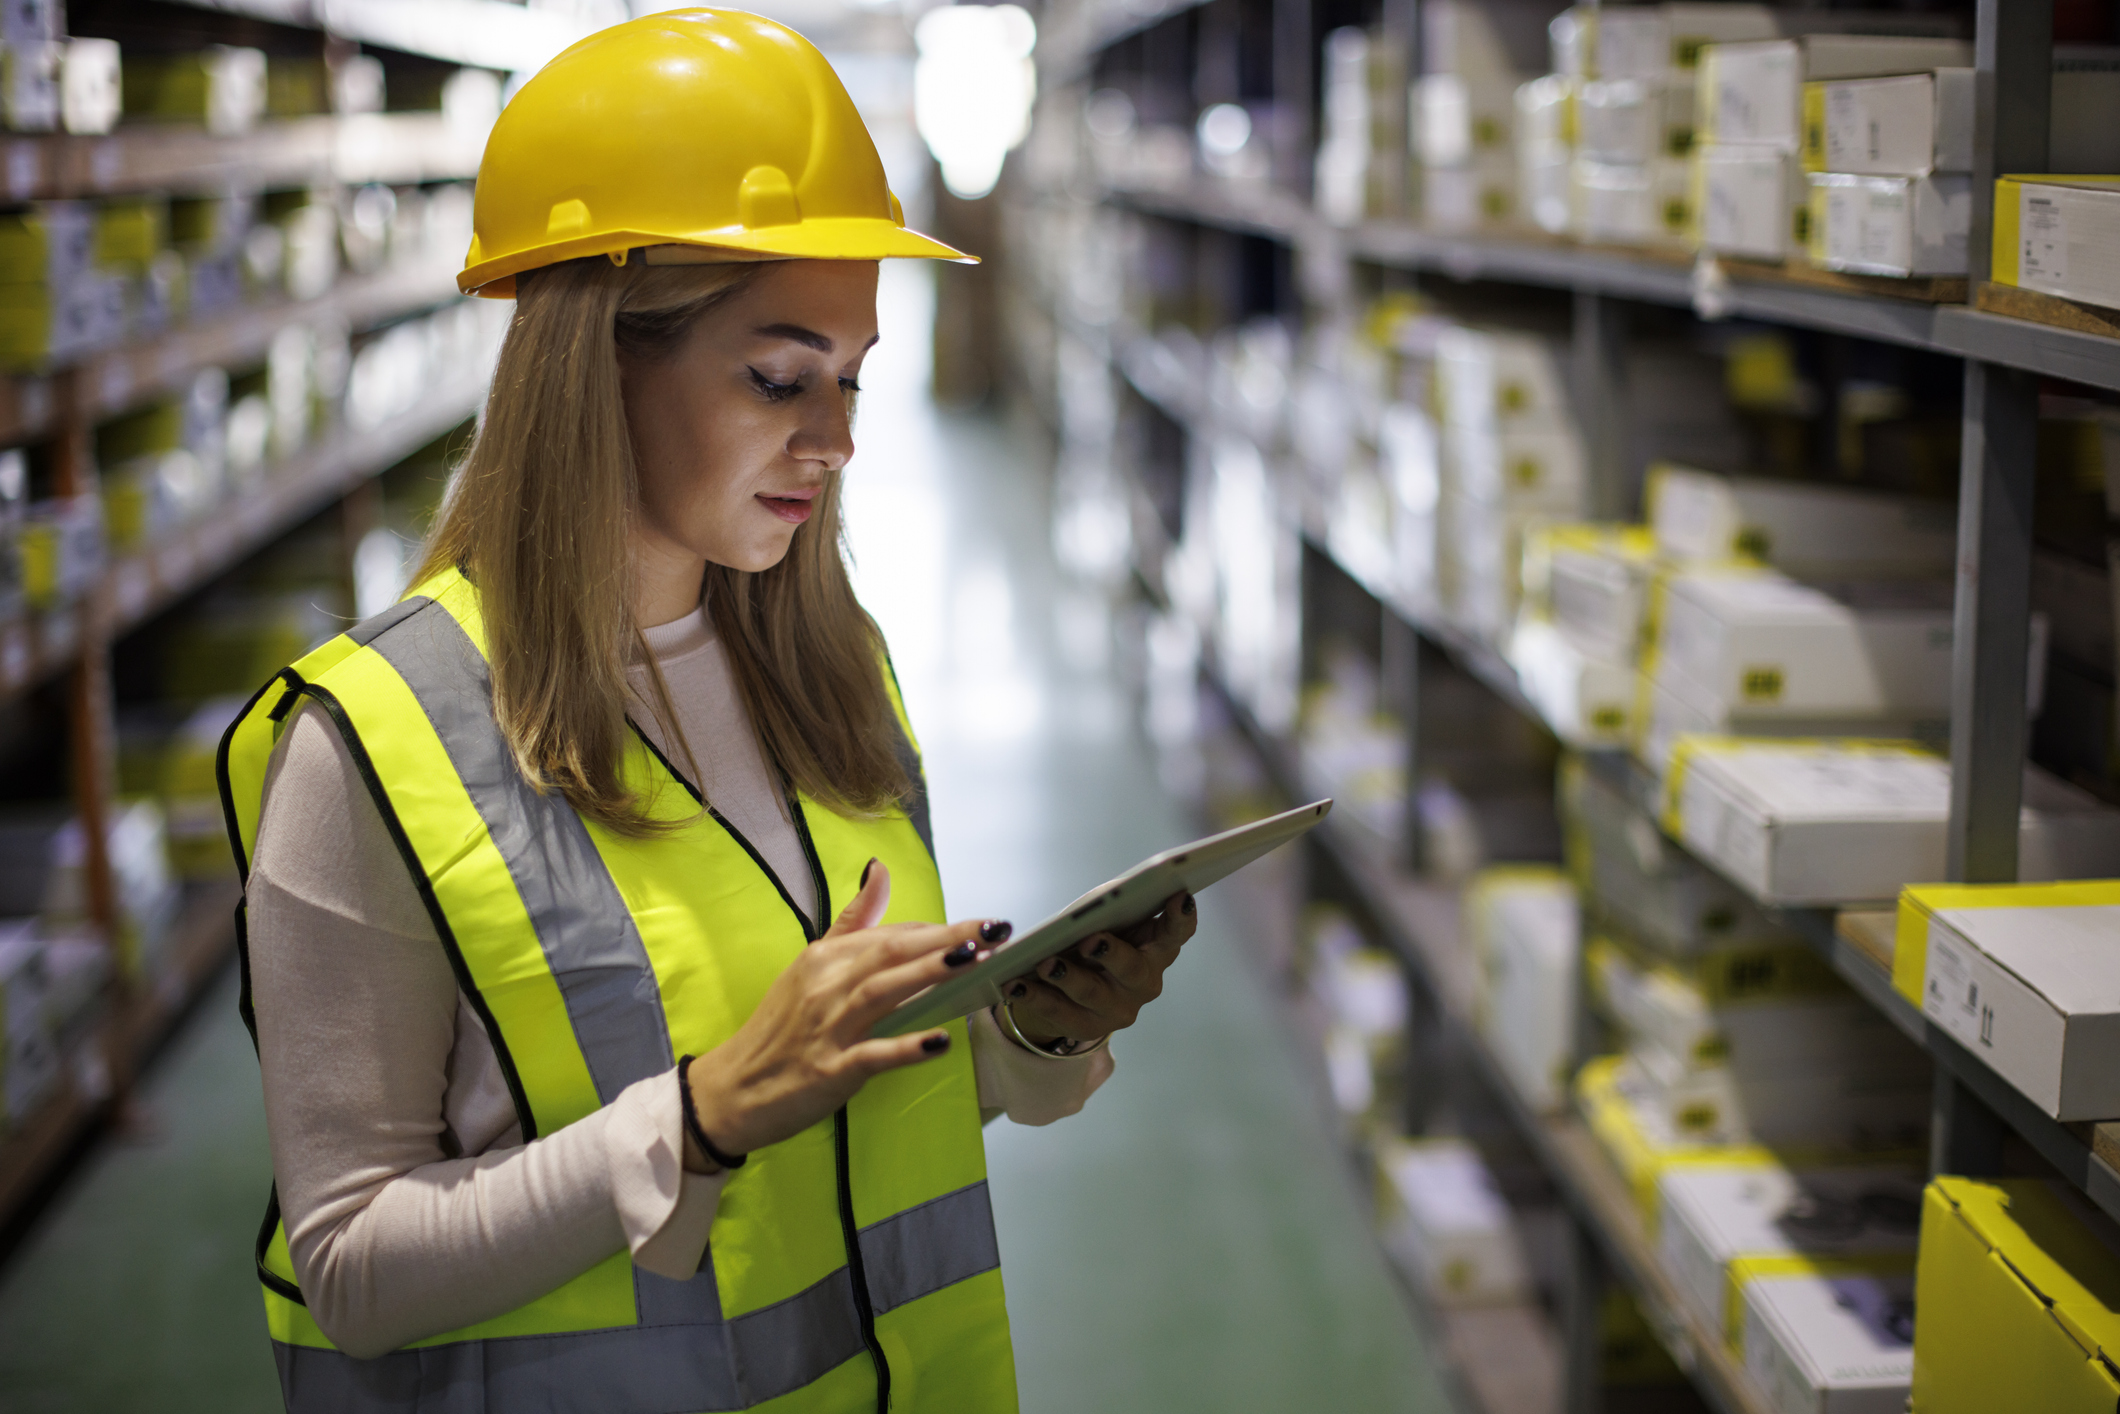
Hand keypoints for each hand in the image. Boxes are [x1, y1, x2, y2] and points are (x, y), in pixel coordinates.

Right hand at [683, 861, 1005, 1169]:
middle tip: (994, 929)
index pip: (890, 935)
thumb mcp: (810, 966)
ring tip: (971, 960)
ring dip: (929, 974)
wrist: (733, 1089)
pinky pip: (872, 1055)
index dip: (937, 931)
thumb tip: (880, 869)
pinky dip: (906, 1047)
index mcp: (823, 958)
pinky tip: (940, 1041)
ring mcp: (828, 1028)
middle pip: (890, 952)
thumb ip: (851, 922)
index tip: (980, 927)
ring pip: (882, 991)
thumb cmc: (780, 1029)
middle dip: (946, 938)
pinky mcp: (830, 1070)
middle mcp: (825, 986)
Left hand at [1001, 890, 1196, 1049]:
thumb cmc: (1094, 938)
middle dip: (1113, 954)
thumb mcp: (1105, 920)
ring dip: (1068, 976)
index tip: (1178, 897)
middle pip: (1133, 969)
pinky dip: (1035, 996)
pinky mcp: (1087, 1028)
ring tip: (1046, 963)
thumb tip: (1094, 906)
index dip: (1181, 918)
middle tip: (1092, 940)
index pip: (1176, 934)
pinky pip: (1059, 1012)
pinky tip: (1015, 984)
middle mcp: (1144, 982)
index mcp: (1156, 949)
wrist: (1071, 988)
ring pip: (1093, 993)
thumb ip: (1108, 908)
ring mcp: (1118, 1009)